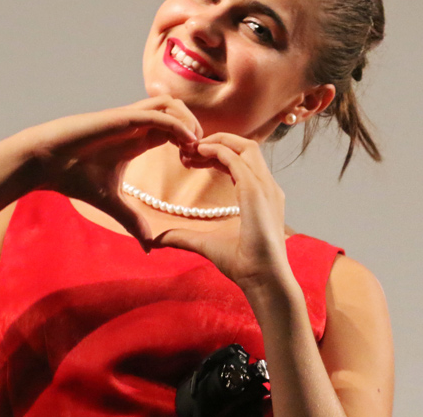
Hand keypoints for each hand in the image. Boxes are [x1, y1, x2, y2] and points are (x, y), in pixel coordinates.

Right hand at [16, 96, 201, 245]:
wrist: (45, 163)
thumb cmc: (73, 176)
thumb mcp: (112, 202)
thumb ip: (132, 220)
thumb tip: (148, 247)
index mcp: (137, 140)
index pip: (174, 130)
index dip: (190, 143)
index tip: (194, 166)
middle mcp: (136, 125)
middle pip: (179, 112)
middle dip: (196, 130)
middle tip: (199, 157)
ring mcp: (129, 118)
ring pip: (172, 105)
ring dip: (189, 123)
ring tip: (193, 148)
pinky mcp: (121, 117)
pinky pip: (158, 113)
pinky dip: (177, 124)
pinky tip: (187, 144)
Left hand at [153, 133, 289, 292]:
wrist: (262, 280)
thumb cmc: (242, 264)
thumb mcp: (205, 243)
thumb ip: (182, 237)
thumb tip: (156, 239)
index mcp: (260, 194)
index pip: (241, 160)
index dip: (216, 153)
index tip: (192, 158)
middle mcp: (266, 186)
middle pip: (245, 146)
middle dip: (216, 142)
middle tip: (188, 149)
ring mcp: (264, 186)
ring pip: (245, 146)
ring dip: (217, 142)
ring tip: (192, 148)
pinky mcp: (256, 191)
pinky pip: (236, 159)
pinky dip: (217, 150)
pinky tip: (198, 152)